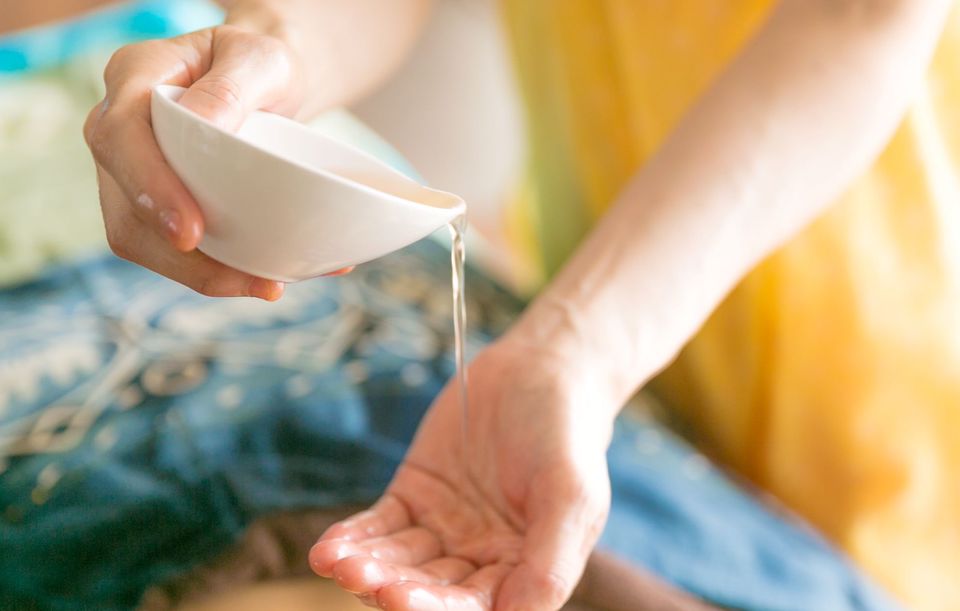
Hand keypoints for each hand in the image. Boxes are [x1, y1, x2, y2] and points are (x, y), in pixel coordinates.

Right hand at [83, 24, 305, 299]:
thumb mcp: (259, 58)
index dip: (149, 188)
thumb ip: (232, 85)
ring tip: (267, 284)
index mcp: (134, 78)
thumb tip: (204, 126)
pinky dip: (217, 272)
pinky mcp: (154, 207)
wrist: (264, 84)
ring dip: (201, 275)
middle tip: (249, 280)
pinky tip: (263, 278)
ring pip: (142, 242)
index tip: (189, 232)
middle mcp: (118, 130)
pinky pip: (170, 252)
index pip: (120, 136)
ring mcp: (130, 173)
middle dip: (177, 256)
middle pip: (123, 207)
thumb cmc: (258, 65)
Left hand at [310, 337, 614, 609]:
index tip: (402, 600)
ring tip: (339, 564)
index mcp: (522, 570)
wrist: (538, 370)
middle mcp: (479, 559)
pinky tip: (328, 548)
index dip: (438, 610)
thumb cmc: (565, 436)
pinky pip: (379, 526)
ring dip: (368, 568)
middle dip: (396, 590)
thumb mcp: (571, 498)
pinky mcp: (413, 496)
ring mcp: (443, 529)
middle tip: (367, 580)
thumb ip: (550, 563)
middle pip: (430, 591)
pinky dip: (354, 539)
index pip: (475, 608)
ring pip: (399, 564)